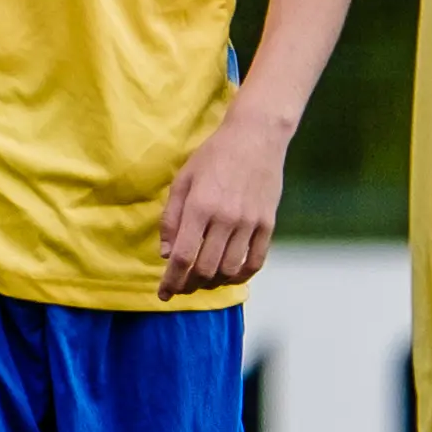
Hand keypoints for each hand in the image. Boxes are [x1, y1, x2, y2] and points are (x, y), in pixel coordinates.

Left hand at [157, 107, 290, 298]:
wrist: (256, 137)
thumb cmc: (213, 156)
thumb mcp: (183, 181)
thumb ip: (172, 219)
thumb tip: (167, 254)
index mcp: (200, 207)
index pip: (183, 258)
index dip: (171, 281)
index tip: (163, 294)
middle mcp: (225, 219)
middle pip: (205, 270)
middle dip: (189, 286)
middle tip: (181, 287)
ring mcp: (250, 223)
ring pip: (229, 270)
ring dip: (212, 283)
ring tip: (202, 281)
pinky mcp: (268, 224)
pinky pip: (255, 262)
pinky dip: (240, 276)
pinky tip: (228, 275)